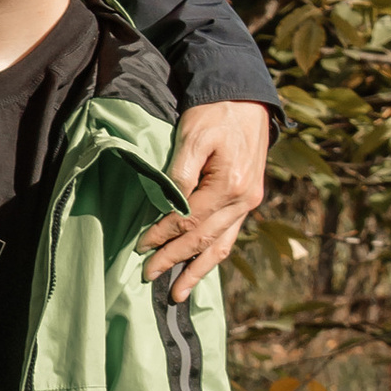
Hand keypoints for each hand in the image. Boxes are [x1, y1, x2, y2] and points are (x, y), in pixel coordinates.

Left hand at [141, 98, 269, 296]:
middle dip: (176, 260)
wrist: (246, 97)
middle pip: (204, 239)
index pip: (189, 220)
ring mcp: (249, 202)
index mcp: (230, 184)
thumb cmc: (215, 113)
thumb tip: (167, 206)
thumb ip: (180, 173)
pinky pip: (230, 234)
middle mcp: (244, 199)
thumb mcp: (192, 136)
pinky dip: (213, 254)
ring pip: (221, 245)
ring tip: (179, 293)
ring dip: (199, 271)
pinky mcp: (249, 199)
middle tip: (150, 276)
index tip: (141, 246)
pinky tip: (201, 267)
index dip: (164, 235)